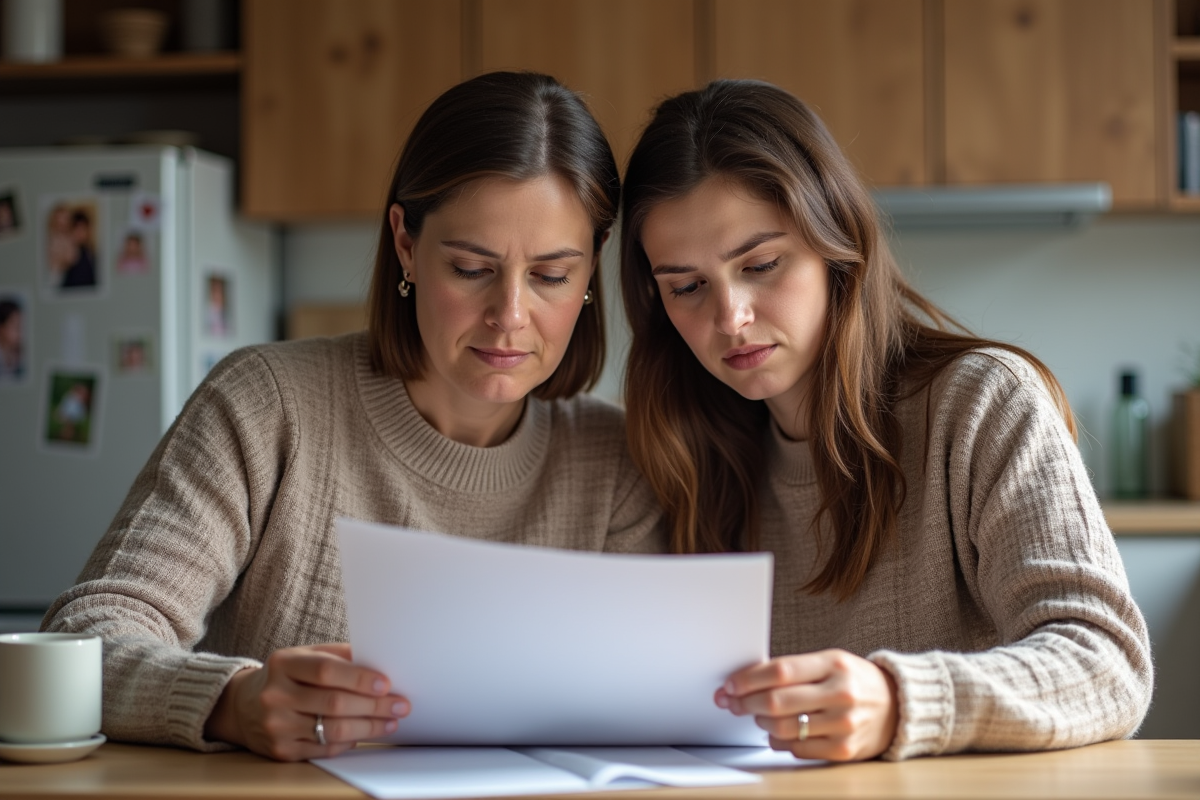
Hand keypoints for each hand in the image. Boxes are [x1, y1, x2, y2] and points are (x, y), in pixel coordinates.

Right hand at [204, 643, 409, 760]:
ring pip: (333, 730)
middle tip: (400, 705)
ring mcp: (276, 726)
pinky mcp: (281, 751)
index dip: (359, 678)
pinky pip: (325, 749)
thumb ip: (338, 656)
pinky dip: (350, 741)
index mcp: (283, 664)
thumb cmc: (286, 677)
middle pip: (334, 703)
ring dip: (369, 727)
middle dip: (374, 706)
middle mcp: (275, 695)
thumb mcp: (304, 656)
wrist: (242, 707)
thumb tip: (379, 662)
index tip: (386, 683)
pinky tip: (365, 734)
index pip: (325, 670)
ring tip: (390, 722)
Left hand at [715, 649, 897, 760]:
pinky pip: (797, 749)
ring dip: (761, 722)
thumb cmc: (854, 680)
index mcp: (834, 664)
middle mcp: (840, 693)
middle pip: (777, 702)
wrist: (897, 706)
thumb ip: (793, 669)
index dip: (748, 678)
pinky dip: (779, 741)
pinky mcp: (843, 750)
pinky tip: (777, 732)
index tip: (730, 684)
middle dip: (746, 703)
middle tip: (733, 702)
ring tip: (758, 716)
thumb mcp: (829, 662)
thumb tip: (745, 681)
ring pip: (783, 728)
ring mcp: (843, 724)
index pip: (780, 670)